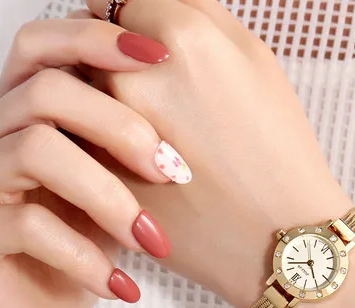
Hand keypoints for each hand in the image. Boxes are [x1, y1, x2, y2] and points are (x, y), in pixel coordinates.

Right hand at [0, 18, 174, 307]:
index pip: (43, 45)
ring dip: (109, 196)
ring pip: (34, 149)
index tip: (165, 58)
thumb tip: (187, 99)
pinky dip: (86, 257)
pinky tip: (122, 286)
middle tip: (175, 173)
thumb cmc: (81, 253)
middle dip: (122, 127)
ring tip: (153, 240)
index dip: (100, 39)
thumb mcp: (112, 192)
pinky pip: (26, 225)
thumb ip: (125, 146)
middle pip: (44, 91)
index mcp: (19, 115)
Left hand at [84, 0, 353, 307]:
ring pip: (77, 89)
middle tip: (152, 87)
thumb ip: (197, 11)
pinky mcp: (96, 173)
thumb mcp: (257, 60)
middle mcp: (132, 75)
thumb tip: (149, 2)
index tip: (138, 42)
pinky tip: (138, 160)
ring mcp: (106, 128)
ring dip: (99, 95)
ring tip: (151, 127)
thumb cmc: (277, 151)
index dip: (126, 20)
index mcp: (179, 36)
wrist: (277, 238)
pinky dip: (94, 139)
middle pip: (87, 39)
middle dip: (108, 54)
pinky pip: (77, 137)